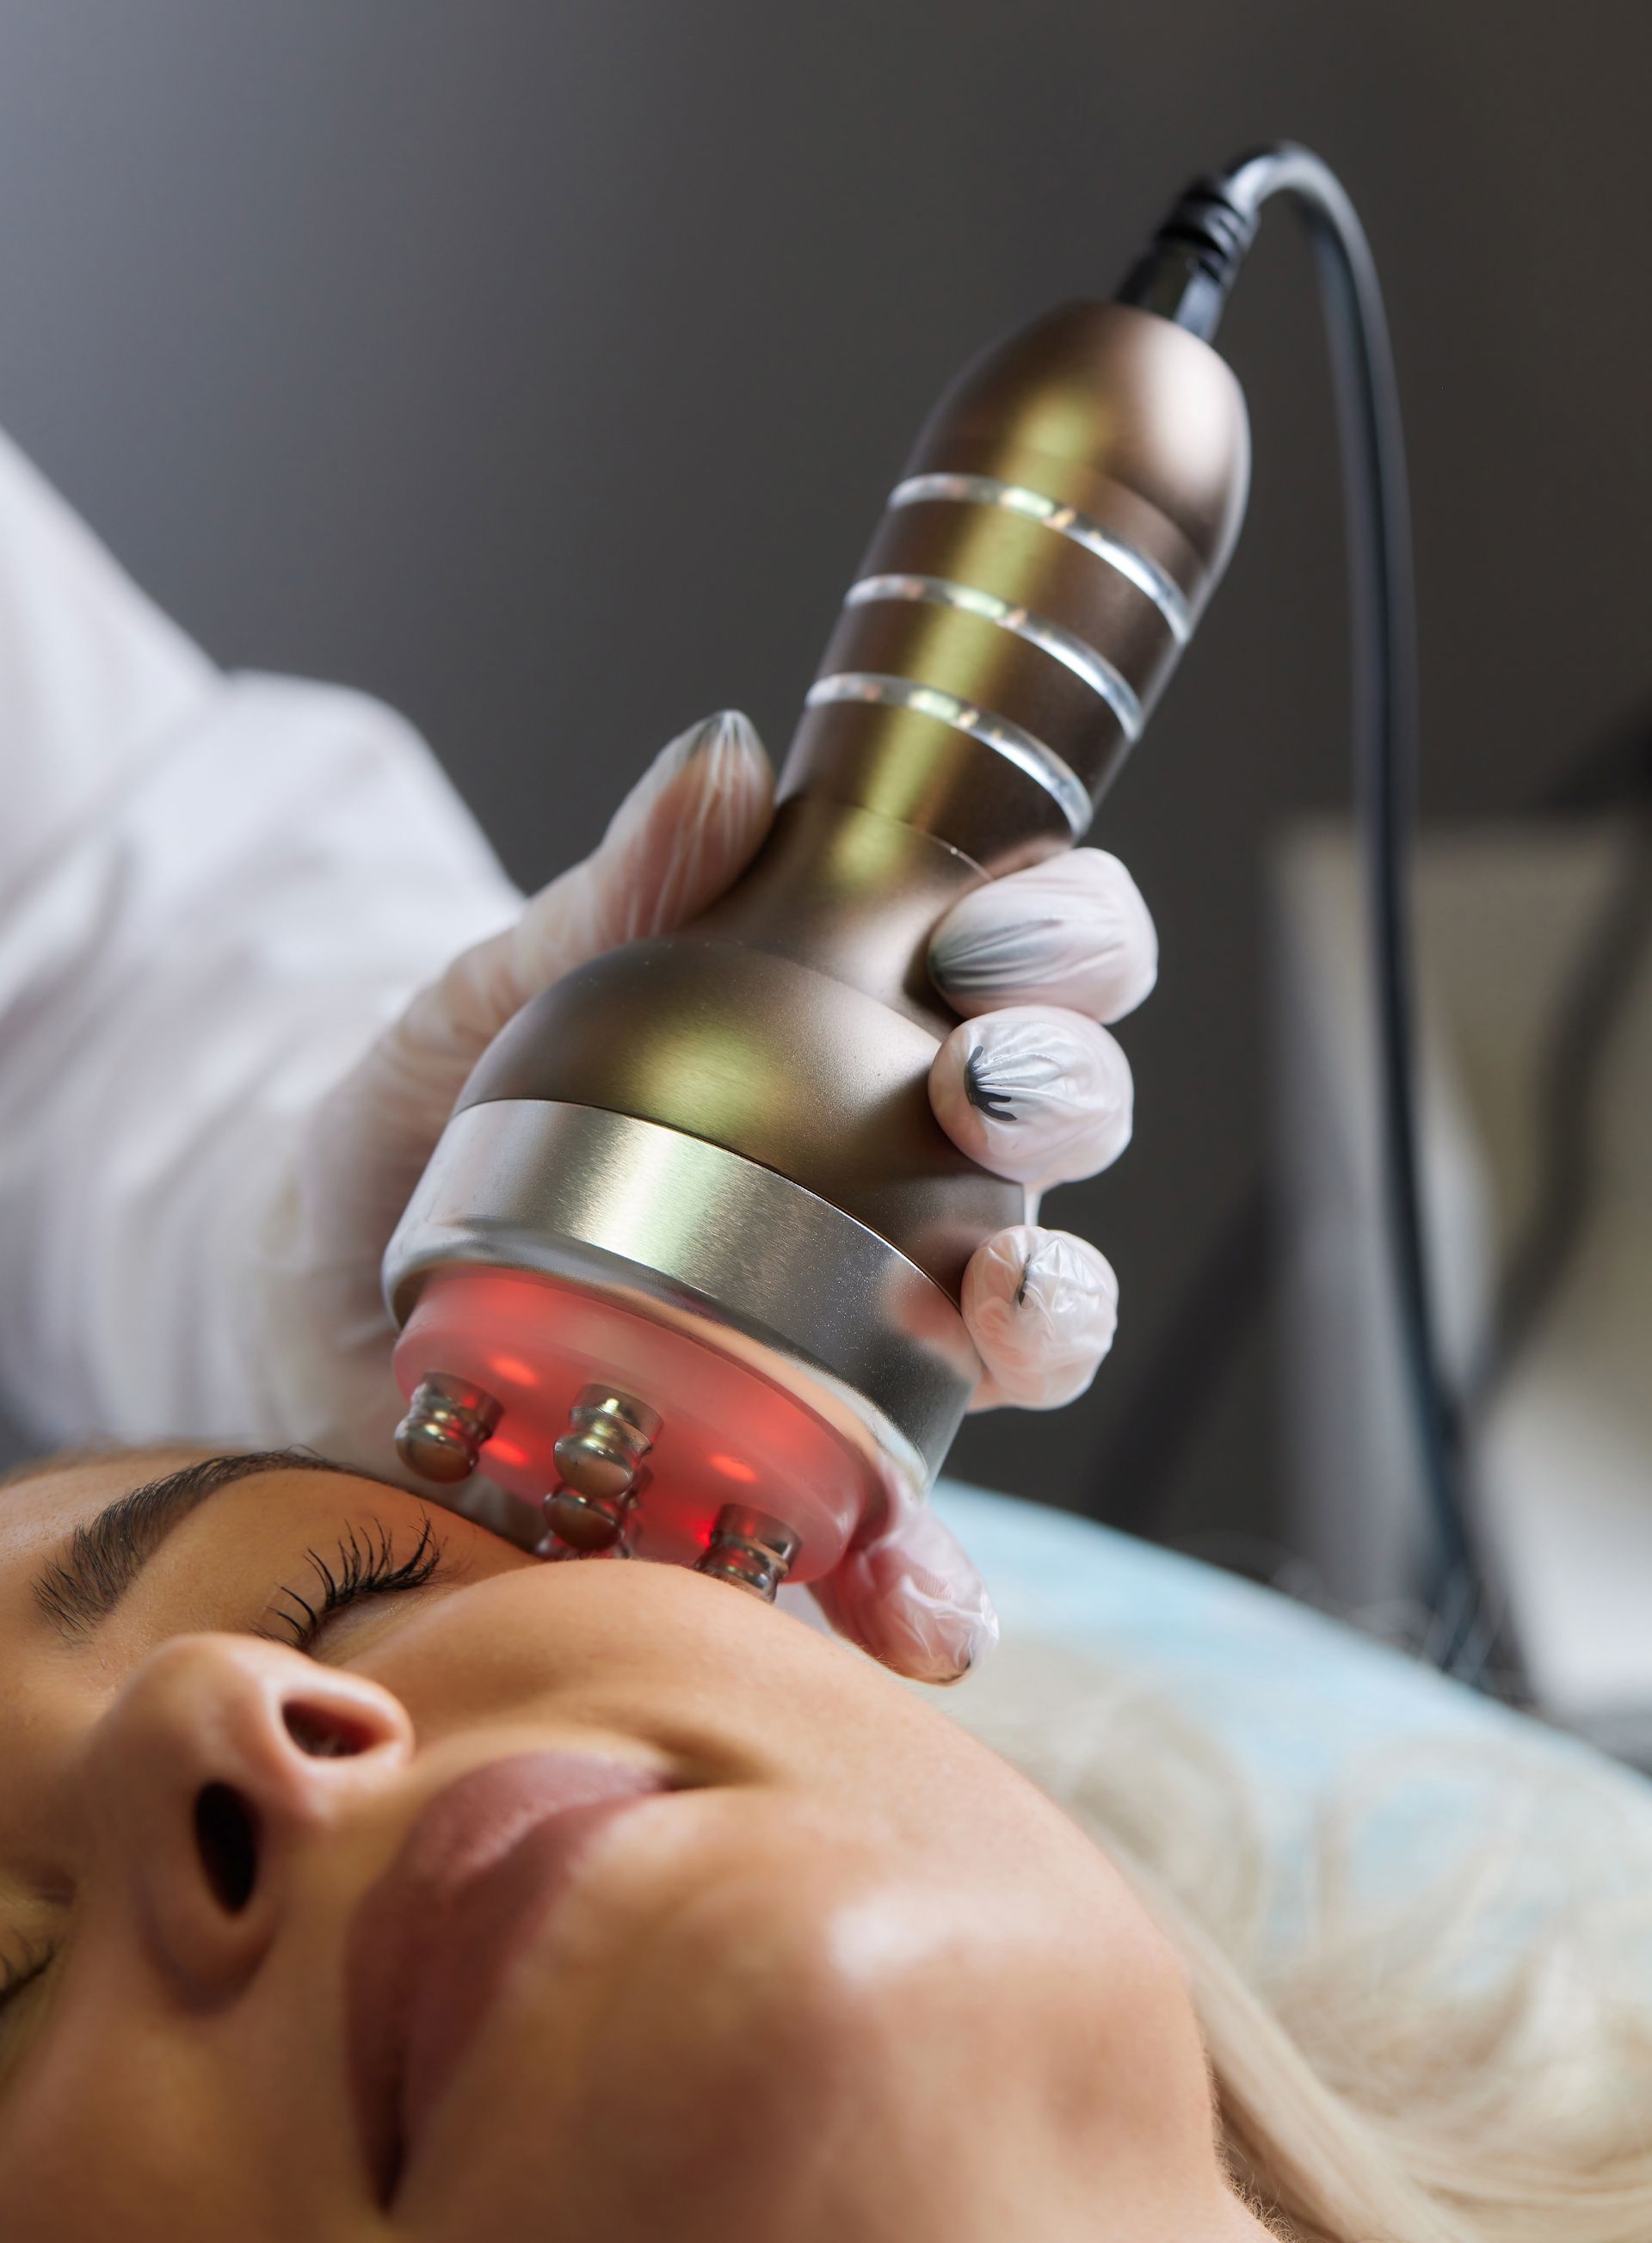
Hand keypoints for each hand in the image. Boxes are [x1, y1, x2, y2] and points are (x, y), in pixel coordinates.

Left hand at [293, 712, 1153, 1683]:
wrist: (315, 1313)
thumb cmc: (427, 1122)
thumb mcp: (491, 995)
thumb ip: (608, 891)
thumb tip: (722, 756)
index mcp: (865, 1026)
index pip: (1030, 953)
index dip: (1062, 930)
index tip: (985, 937)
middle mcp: (911, 1177)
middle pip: (1065, 1121)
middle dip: (1063, 1094)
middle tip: (982, 1090)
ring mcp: (879, 1335)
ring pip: (1035, 1321)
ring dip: (1049, 1312)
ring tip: (996, 1315)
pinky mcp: (815, 1489)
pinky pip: (907, 1539)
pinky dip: (929, 1578)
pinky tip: (909, 1599)